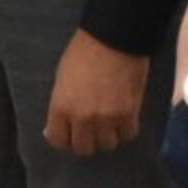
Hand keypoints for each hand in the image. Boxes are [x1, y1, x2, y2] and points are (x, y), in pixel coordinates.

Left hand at [42, 31, 146, 157]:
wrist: (114, 38)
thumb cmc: (83, 53)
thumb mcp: (62, 79)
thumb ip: (62, 104)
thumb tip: (62, 122)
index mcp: (61, 107)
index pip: (58, 141)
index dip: (64, 139)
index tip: (69, 134)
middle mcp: (82, 118)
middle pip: (84, 148)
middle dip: (86, 141)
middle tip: (90, 130)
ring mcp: (107, 118)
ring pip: (107, 144)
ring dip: (108, 136)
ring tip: (109, 122)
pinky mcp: (129, 114)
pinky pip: (128, 135)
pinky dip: (126, 129)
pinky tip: (124, 118)